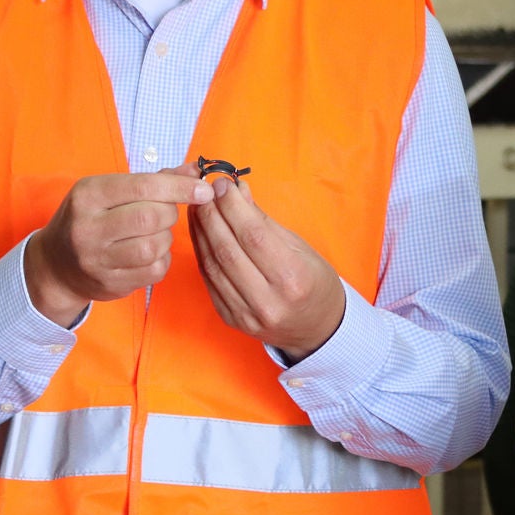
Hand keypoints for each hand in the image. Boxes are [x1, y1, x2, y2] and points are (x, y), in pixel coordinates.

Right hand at [24, 165, 214, 325]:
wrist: (55, 265)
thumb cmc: (90, 218)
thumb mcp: (110, 190)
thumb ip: (153, 180)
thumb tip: (196, 170)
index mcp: (88, 195)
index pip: (143, 187)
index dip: (179, 187)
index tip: (204, 189)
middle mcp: (88, 228)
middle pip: (151, 217)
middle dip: (170, 213)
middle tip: (166, 212)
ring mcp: (96, 260)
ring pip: (154, 246)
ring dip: (166, 237)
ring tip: (154, 233)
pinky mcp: (109, 284)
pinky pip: (154, 270)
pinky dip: (161, 259)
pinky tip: (150, 253)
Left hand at [190, 175, 346, 361]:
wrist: (316, 328)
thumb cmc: (315, 282)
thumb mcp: (300, 247)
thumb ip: (265, 221)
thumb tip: (238, 191)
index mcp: (293, 278)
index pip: (254, 236)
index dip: (233, 207)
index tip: (223, 185)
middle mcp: (268, 300)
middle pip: (228, 250)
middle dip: (212, 215)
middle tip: (204, 192)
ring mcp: (247, 314)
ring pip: (213, 266)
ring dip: (200, 232)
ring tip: (198, 208)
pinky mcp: (231, 319)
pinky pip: (209, 281)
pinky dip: (202, 253)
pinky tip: (200, 233)